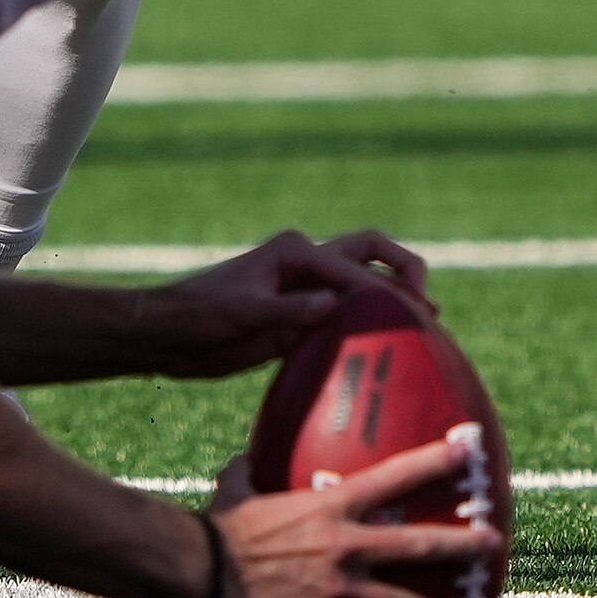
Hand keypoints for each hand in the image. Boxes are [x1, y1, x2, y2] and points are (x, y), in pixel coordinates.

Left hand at [122, 227, 432, 379]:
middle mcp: (307, 261)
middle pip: (371, 254)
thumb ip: (288, 309)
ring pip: (364, 282)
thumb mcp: (242, 315)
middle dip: (404, 272)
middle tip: (429, 307)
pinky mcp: (301, 315)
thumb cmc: (197, 318)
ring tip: (426, 324)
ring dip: (393, 297)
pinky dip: (372, 323)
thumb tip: (334, 306)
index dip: (382, 292)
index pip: (353, 267)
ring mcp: (306, 288)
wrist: (167, 336)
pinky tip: (390, 346)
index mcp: (295, 251)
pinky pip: (347, 314)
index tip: (410, 317)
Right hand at [196, 431, 503, 597]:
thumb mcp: (238, 492)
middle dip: (461, 545)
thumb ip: (247, 477)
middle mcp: (346, 546)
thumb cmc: (219, 527)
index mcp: (332, 507)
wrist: (203, 570)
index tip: (467, 446)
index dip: (434, 460)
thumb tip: (237, 462)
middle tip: (495, 543)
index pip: (395, 476)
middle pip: (417, 545)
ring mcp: (338, 589)